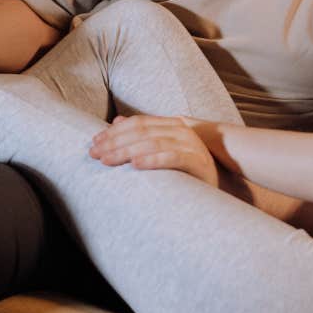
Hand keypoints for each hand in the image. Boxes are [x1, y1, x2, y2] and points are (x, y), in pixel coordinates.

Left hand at [89, 115, 220, 187]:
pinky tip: (135, 166)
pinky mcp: (198, 162)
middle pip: (142, 131)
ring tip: (107, 160)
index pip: (138, 123)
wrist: (219, 191)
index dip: (114, 131)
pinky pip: (172, 158)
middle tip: (93, 153)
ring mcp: (191, 145)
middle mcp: (182, 131)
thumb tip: (117, 121)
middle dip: (114, 142)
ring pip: (152, 143)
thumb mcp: (163, 151)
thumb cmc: (186, 172)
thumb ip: (143, 135)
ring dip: (126, 151)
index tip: (94, 142)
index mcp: (173, 125)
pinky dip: (152, 160)